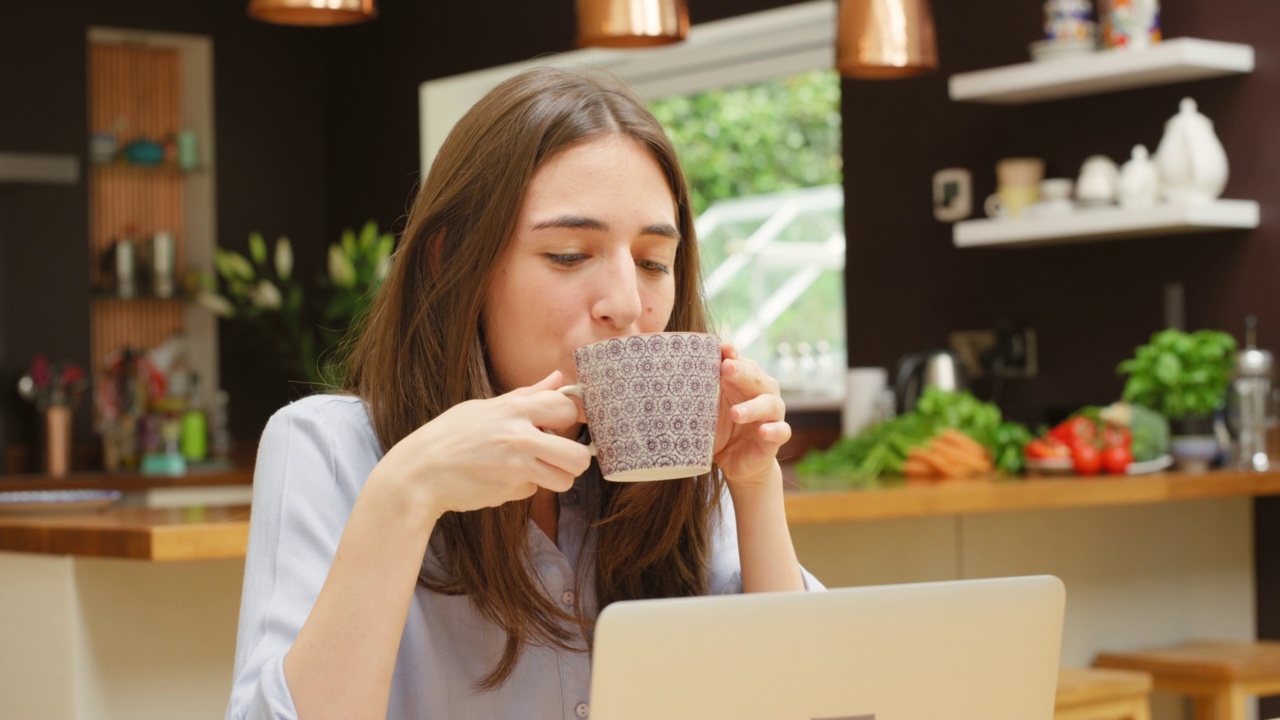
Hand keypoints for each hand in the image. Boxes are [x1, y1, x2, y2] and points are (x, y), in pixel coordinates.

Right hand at [372, 370, 591, 521]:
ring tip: (533, 469)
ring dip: (554, 478)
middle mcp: (521, 438)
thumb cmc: (450, 435)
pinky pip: (533, 491)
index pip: (567, 408)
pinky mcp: (510, 491)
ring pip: (565, 480)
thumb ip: (526, 395)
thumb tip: (557, 379)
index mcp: (515, 409)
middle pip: (579, 456)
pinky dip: (522, 487)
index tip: (560, 424)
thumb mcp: (485, 407)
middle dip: (574, 459)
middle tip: (558, 457)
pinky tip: (501, 479)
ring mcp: (517, 468)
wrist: (420, 473)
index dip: (568, 417)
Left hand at [712, 342, 790, 487]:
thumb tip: (680, 370)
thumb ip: (703, 390)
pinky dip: (773, 430)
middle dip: (741, 372)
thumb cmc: (721, 428)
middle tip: (726, 368)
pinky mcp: (777, 436)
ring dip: (753, 407)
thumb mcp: (709, 410)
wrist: (737, 463)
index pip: (740, 362)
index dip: (732, 355)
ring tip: (735, 413)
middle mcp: (762, 393)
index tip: (722, 348)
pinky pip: (781, 430)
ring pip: (769, 404)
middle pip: (756, 377)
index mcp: (744, 381)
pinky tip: (762, 431)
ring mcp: (772, 414)